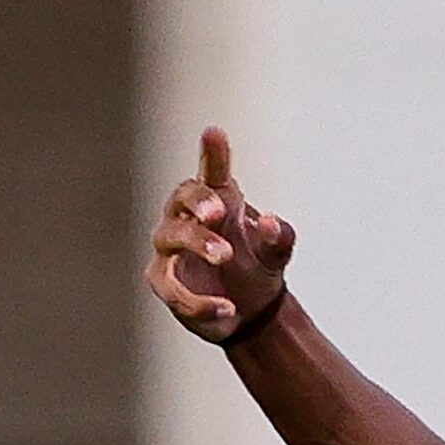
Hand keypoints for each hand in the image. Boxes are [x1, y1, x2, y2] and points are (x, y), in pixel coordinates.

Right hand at [145, 126, 296, 342]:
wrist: (252, 311)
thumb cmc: (256, 266)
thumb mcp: (276, 252)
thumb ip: (279, 236)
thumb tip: (270, 222)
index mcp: (216, 201)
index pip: (211, 173)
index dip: (212, 154)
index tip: (214, 133)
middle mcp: (186, 218)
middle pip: (180, 198)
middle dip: (197, 202)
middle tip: (217, 212)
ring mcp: (170, 250)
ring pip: (170, 238)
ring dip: (197, 244)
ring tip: (227, 256)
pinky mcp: (164, 283)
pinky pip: (173, 289)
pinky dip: (200, 300)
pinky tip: (228, 308)